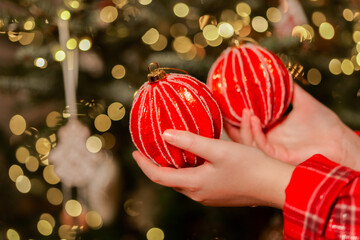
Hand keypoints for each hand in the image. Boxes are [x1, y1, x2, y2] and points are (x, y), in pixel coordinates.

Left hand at [132, 130, 293, 207]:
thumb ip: (191, 142)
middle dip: (156, 165)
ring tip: (169, 151)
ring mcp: (209, 196)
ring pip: (183, 182)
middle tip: (151, 149)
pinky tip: (193, 159)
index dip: (144, 164)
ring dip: (173, 168)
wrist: (275, 185)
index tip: (134, 151)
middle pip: (169, 180)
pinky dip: (187, 170)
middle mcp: (199, 194)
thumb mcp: (218, 149)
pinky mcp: (219, 194)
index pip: (159, 177)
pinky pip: (195, 182)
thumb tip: (166, 134)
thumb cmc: (250, 166)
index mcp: (195, 185)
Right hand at [226, 84, 359, 169]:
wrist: (339, 140)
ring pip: (247, 142)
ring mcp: (272, 149)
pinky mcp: (278, 156)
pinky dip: (255, 134)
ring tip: (245, 111)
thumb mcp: (303, 101)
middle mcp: (269, 140)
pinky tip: (255, 120)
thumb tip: (280, 72)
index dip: (236, 116)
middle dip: (232, 124)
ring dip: (244, 127)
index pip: (247, 124)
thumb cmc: (324, 124)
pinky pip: (261, 147)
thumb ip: (290, 89)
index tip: (227, 102)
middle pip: (242, 135)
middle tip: (227, 109)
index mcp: (271, 130)